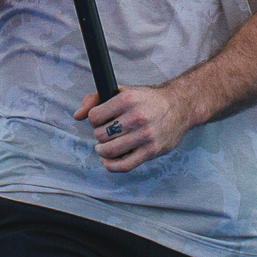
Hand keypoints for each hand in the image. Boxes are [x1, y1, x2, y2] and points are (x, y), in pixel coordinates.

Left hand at [78, 83, 193, 172]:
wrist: (179, 107)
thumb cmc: (146, 100)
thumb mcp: (123, 91)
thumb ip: (95, 99)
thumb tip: (77, 116)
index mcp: (127, 100)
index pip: (94, 117)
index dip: (94, 119)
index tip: (100, 120)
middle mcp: (136, 117)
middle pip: (101, 135)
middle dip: (99, 135)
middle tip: (106, 133)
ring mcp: (145, 136)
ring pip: (110, 151)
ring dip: (102, 151)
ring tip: (104, 147)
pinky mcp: (151, 151)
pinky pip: (124, 165)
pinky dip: (111, 165)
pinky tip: (108, 160)